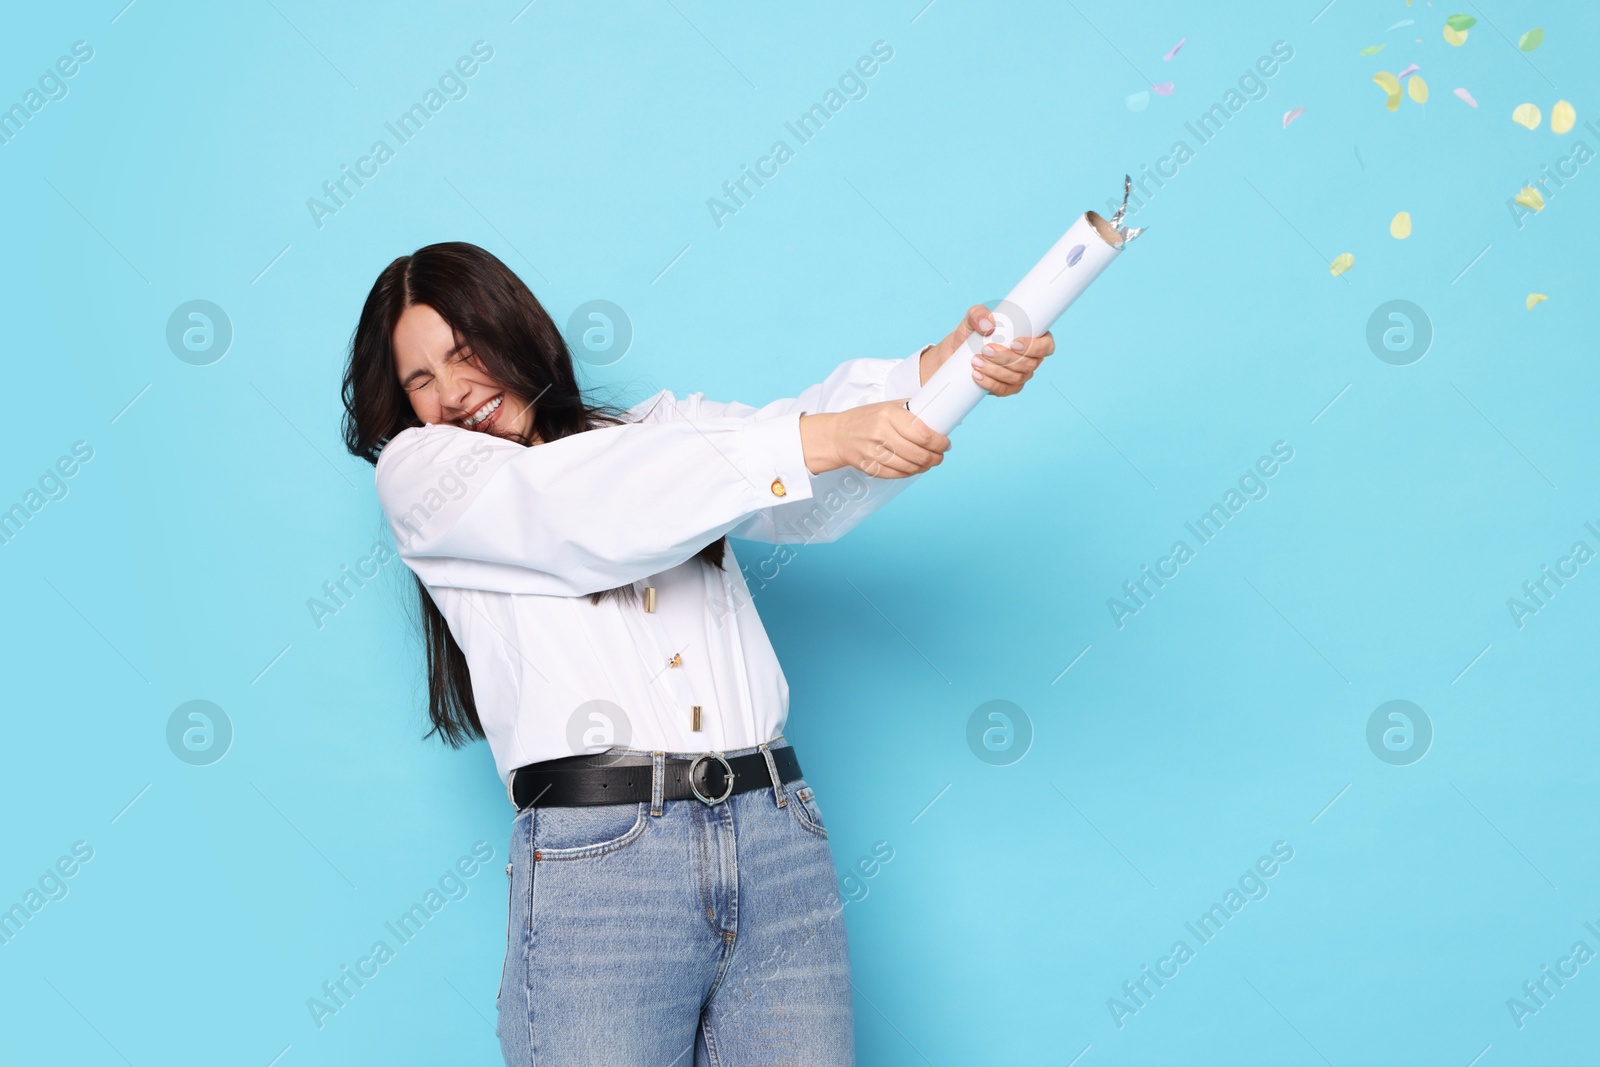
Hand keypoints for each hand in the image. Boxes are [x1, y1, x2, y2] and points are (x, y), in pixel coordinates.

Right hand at [799, 402, 950, 477]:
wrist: (837, 435)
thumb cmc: (864, 419)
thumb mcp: (886, 406)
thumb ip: (909, 410)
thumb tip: (938, 415)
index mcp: (888, 414)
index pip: (922, 433)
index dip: (939, 442)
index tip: (945, 443)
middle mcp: (881, 433)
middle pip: (918, 453)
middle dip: (935, 457)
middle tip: (940, 455)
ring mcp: (874, 452)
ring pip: (909, 467)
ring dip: (925, 467)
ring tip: (930, 462)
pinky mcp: (870, 467)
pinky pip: (897, 474)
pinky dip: (910, 473)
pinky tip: (914, 468)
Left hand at [918, 304, 1054, 395]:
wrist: (957, 351)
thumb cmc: (972, 331)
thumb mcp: (973, 317)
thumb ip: (978, 314)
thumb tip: (988, 326)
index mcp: (1033, 338)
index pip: (1046, 346)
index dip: (1035, 347)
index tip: (1013, 343)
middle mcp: (1031, 359)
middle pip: (1029, 364)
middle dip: (1007, 358)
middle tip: (986, 350)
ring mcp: (1020, 375)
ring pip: (1016, 378)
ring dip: (996, 371)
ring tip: (976, 361)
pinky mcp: (1007, 387)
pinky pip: (1004, 390)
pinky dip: (990, 384)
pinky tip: (978, 376)